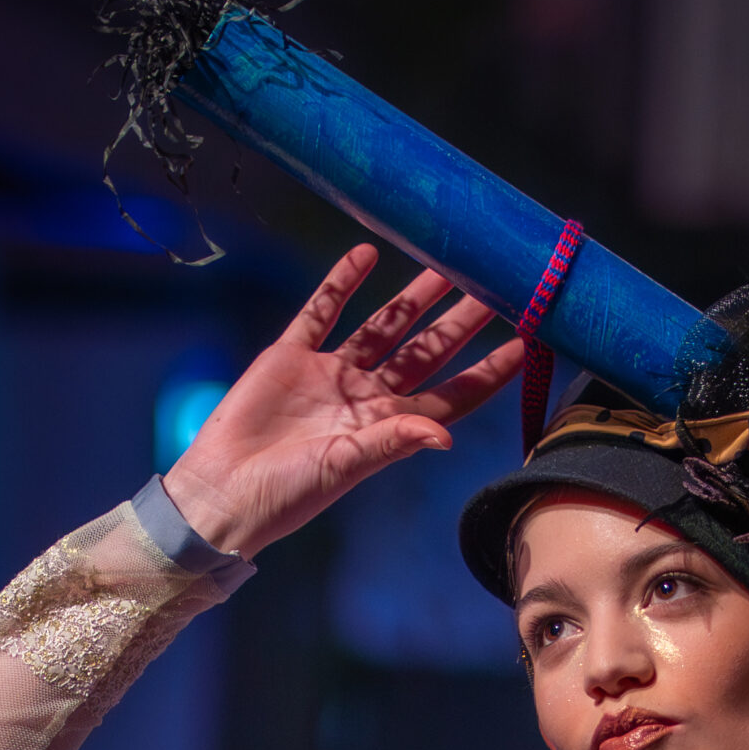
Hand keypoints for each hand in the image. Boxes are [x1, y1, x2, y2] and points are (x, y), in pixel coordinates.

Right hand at [163, 246, 523, 557]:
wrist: (225, 490)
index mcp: (389, 427)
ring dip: (411, 298)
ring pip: (382, 327)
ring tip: (441, 265)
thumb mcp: (346, 467)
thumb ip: (393, 442)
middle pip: (426, 351)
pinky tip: (365, 255)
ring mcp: (331, 374)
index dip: (488, 371)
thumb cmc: (289, 493)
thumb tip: (445, 436)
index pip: (453, 393)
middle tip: (490, 285)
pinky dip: (341, 284)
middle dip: (458, 322)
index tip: (524, 344)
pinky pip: (322, 312)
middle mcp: (367, 397)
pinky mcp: (291, 357)